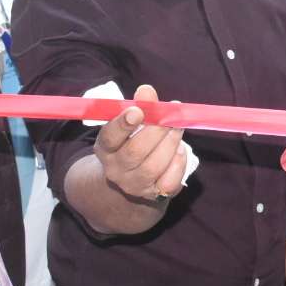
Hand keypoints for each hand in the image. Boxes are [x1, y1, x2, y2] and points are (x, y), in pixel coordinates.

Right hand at [93, 83, 187, 201]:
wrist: (134, 177)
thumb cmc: (134, 141)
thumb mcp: (132, 123)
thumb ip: (141, 106)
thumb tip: (147, 91)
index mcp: (106, 148)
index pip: (110, 137)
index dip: (123, 124)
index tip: (137, 111)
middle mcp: (115, 169)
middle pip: (135, 152)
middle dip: (156, 131)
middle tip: (171, 116)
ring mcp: (134, 184)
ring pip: (153, 166)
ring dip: (170, 143)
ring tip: (178, 129)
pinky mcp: (154, 194)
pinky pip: (169, 181)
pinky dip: (178, 163)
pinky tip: (180, 150)